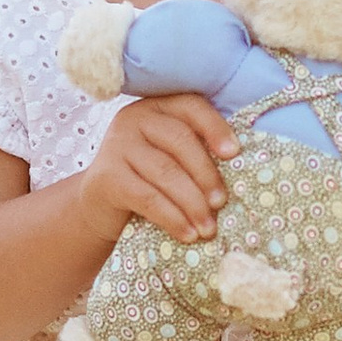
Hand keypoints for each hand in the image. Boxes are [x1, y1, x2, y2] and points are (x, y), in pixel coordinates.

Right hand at [79, 94, 234, 246]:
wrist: (100, 204)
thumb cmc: (148, 178)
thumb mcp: (170, 157)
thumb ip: (196, 151)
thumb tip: (241, 170)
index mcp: (156, 107)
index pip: (191, 107)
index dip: (215, 127)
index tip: (234, 154)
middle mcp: (133, 119)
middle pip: (180, 140)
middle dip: (206, 174)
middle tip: (222, 203)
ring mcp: (116, 145)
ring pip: (166, 172)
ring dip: (193, 203)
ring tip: (209, 228)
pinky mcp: (107, 177)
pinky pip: (148, 197)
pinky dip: (172, 218)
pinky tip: (188, 234)